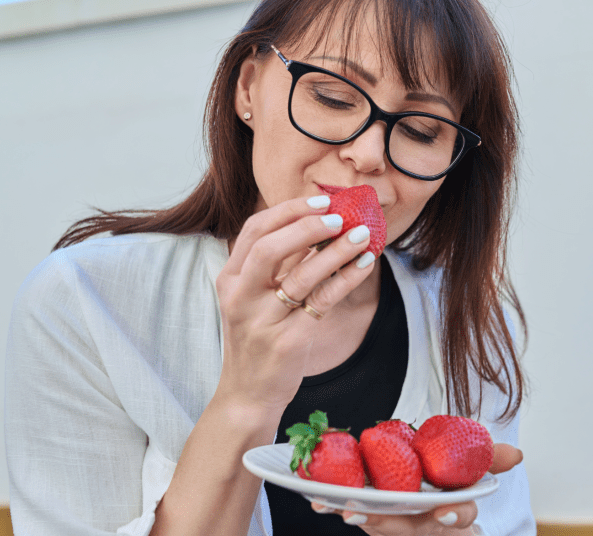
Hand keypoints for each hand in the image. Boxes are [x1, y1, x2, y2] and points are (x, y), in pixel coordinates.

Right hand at [213, 195, 375, 415]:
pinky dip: (346, 279)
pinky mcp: (288, 341)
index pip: (255, 230)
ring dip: (337, 251)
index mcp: (229, 279)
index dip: (289, 210)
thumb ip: (278, 264)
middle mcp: (240, 297)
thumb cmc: (257, 338)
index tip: (321, 200)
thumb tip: (319, 225)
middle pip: (270, 247)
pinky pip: (323, 301)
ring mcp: (262, 320)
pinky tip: (363, 265)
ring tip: (362, 236)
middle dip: (308, 226)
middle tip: (341, 217)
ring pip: (302, 275)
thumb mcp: (254, 298)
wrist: (248, 393)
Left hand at [310, 443, 523, 534]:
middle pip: (407, 529)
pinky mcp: (374, 522)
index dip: (455, 518)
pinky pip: (355, 516)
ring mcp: (397, 528)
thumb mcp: (470, 474)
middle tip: (360, 512)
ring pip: (378, 526)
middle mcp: (424, 528)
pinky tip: (316, 499)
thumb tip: (518, 454)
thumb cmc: (449, 491)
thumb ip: (489, 461)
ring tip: (335, 506)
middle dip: (385, 523)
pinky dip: (334, 507)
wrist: (428, 506)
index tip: (445, 514)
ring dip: (355, 516)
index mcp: (451, 516)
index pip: (460, 520)